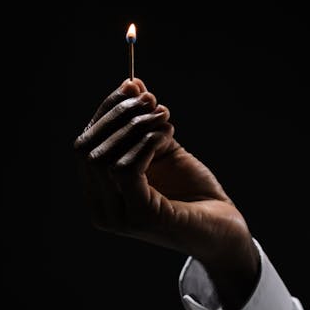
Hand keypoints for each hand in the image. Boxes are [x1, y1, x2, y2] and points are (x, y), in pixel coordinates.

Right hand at [74, 78, 258, 309]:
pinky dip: (146, 143)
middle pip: (86, 148)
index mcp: (99, 193)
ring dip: (137, 127)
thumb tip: (130, 82)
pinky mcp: (142, 217)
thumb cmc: (193, 190)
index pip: (84, 143)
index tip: (131, 86)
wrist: (225, 227)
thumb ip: (143, 121)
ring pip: (104, 157)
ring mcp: (119, 216)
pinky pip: (126, 169)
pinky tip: (167, 137)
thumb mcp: (162, 148)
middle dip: (118, 115)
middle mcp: (102, 208)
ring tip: (166, 119)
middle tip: (151, 101)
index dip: (106, 111)